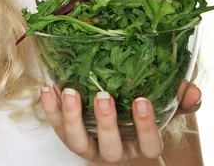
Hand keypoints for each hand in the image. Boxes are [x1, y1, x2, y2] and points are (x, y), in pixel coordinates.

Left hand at [40, 83, 199, 163]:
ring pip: (78, 142)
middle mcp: (115, 150)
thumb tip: (191, 89)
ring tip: (69, 91)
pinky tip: (48, 88)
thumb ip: (179, 100)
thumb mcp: (164, 108)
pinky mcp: (69, 135)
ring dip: (71, 117)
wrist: (120, 125)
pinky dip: (51, 109)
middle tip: (104, 97)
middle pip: (111, 149)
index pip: (149, 144)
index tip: (142, 100)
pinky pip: (57, 127)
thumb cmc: (141, 115)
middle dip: (106, 123)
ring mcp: (90, 145)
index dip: (146, 126)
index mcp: (140, 145)